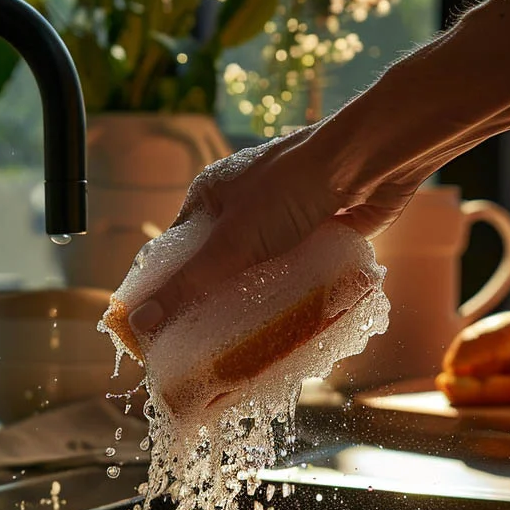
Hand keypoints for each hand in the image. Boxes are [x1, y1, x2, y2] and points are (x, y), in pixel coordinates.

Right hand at [126, 123, 422, 334]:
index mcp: (212, 196)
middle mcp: (244, 205)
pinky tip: (290, 323)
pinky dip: (294, 293)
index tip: (165, 329)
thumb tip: (141, 321)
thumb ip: (189, 283)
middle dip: (217, 301)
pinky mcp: (317, 231)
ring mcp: (283, 218)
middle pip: (221, 264)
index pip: (178, 249)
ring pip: (261, 270)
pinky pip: (297, 270)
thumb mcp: (232, 241)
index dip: (170, 287)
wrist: (368, 163)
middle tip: (208, 346)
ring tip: (248, 345)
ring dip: (258, 300)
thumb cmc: (290, 190)